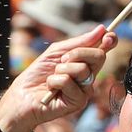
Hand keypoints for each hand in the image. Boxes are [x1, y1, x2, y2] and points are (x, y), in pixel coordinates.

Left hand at [0, 26, 115, 131]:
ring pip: (83, 69)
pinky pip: (69, 82)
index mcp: (84, 63)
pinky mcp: (78, 101)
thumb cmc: (37, 75)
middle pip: (99, 57)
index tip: (109, 35)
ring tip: (52, 77)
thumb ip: (77, 43)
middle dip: (78, 53)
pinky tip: (50, 89)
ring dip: (61, 69)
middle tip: (62, 59)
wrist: (22, 95)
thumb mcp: (56, 53)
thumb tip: (101, 30)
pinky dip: (55, 81)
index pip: (102, 51)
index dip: (109, 41)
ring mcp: (85, 90)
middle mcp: (88, 77)